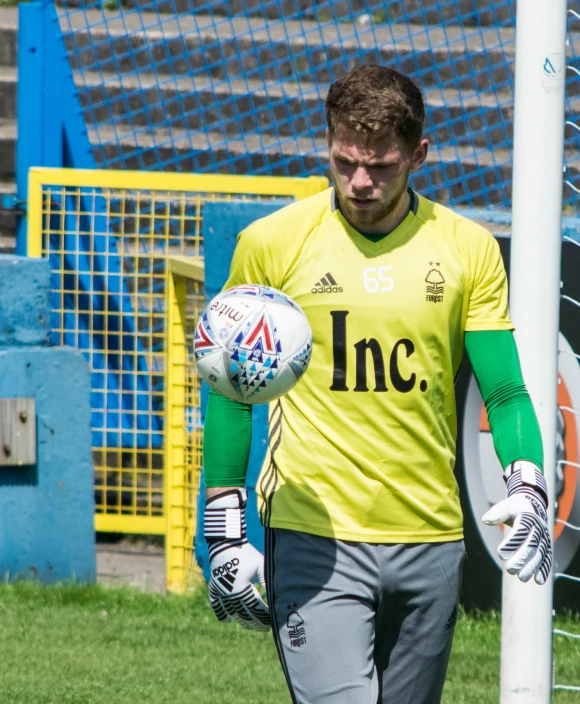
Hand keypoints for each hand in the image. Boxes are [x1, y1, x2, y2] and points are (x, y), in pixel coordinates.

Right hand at [204, 488, 270, 630]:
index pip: (256, 609)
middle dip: (256, 623)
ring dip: (242, 622)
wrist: (225, 543)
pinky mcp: (214, 588)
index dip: (265, 617)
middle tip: (265, 628)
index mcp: (243, 589)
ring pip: (232, 613)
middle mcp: (230, 595)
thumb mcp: (260, 565)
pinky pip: (217, 606)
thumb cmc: (246, 553)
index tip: (272, 622)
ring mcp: (221, 592)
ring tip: (251, 625)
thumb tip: (277, 597)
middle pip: (244, 615)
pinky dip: (222, 614)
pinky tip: (229, 619)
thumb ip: (268, 581)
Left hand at [482, 460, 551, 584]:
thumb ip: (496, 513)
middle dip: (521, 559)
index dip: (511, 543)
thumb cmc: (514, 507)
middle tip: (510, 570)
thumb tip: (486, 520)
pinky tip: (539, 580)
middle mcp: (538, 527)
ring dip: (532, 567)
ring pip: (540, 554)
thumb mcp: (505, 505)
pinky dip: (544, 569)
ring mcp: (543, 537)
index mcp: (527, 516)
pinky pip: (547, 557)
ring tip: (522, 578)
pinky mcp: (546, 545)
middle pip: (531, 545)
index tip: (500, 554)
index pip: (520, 531)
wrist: (533, 504)